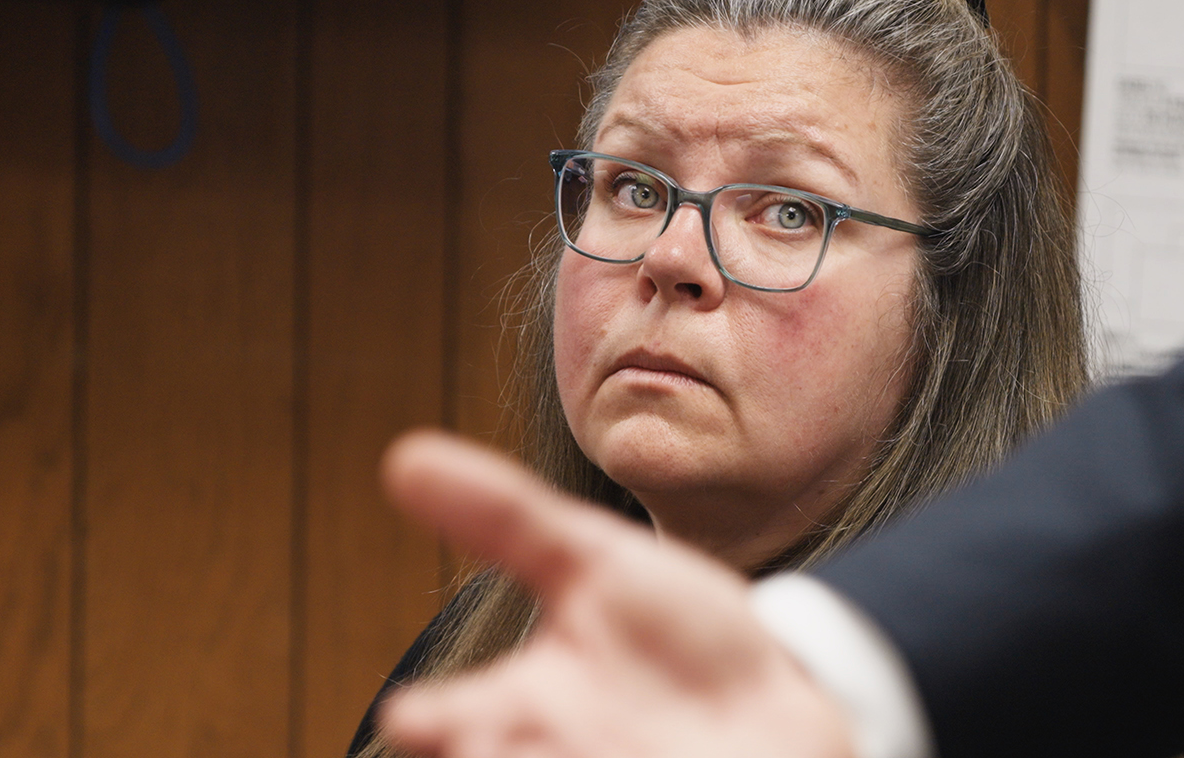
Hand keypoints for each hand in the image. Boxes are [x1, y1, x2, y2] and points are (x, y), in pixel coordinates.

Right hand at [377, 429, 854, 757]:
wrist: (782, 697)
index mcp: (514, 710)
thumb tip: (402, 456)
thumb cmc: (673, 636)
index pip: (433, 727)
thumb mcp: (593, 562)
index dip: (423, 725)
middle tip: (487, 737)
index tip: (416, 717)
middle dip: (484, 757)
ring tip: (583, 744)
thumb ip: (502, 516)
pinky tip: (646, 755)